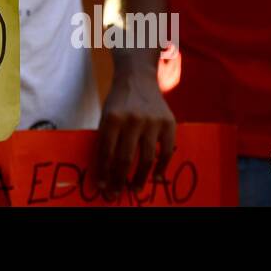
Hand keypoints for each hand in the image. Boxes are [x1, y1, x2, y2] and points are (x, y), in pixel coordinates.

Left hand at [95, 60, 175, 192]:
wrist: (138, 76)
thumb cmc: (119, 100)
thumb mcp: (106, 114)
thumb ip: (107, 138)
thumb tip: (106, 171)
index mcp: (112, 118)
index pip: (106, 152)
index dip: (104, 172)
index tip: (102, 187)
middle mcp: (132, 120)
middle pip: (125, 159)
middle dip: (119, 180)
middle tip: (115, 194)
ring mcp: (152, 122)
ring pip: (146, 159)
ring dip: (140, 178)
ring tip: (135, 189)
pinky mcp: (169, 122)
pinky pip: (167, 151)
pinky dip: (162, 167)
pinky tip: (156, 177)